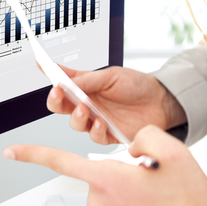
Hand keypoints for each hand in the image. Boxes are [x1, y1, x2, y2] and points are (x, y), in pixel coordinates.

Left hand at [3, 125, 206, 205]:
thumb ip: (146, 136)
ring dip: (129, 205)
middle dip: (123, 182)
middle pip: (102, 182)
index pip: (61, 161)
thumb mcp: (177, 155)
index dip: (33, 153)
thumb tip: (131, 144)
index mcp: (109, 180)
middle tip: (154, 191)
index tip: (11, 151)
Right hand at [46, 65, 186, 144]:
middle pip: (62, 107)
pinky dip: (96, 130)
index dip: (52, 78)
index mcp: (87, 87)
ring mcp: (98, 120)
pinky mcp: (109, 134)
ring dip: (77, 117)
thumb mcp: (112, 76)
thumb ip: (88, 79)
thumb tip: (65, 78)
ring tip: (85, 109)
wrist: (162, 102)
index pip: (63, 84)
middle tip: (59, 95)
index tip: (44, 69)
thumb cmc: (139, 85)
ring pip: (76, 124)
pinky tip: (102, 123)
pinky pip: (96, 137)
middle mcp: (89, 104)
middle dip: (56, 101)